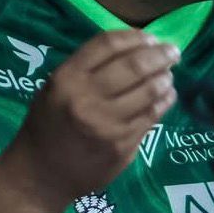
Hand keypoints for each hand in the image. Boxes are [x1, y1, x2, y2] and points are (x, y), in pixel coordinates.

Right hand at [6, 29, 178, 205]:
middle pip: (133, 66)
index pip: (107, 45)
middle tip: (172, 51)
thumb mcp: (55, 87)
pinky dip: (164, 102)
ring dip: (164, 78)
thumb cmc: (47, 125)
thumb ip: (87, 68)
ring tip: (169, 74)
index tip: (150, 37)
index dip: (134, 37)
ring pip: (147, 91)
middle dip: (159, 55)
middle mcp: (87, 98)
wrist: (40, 175)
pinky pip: (150, 117)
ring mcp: (107, 124)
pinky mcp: (122, 145)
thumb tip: (132, 47)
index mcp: (67, 78)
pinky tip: (168, 95)